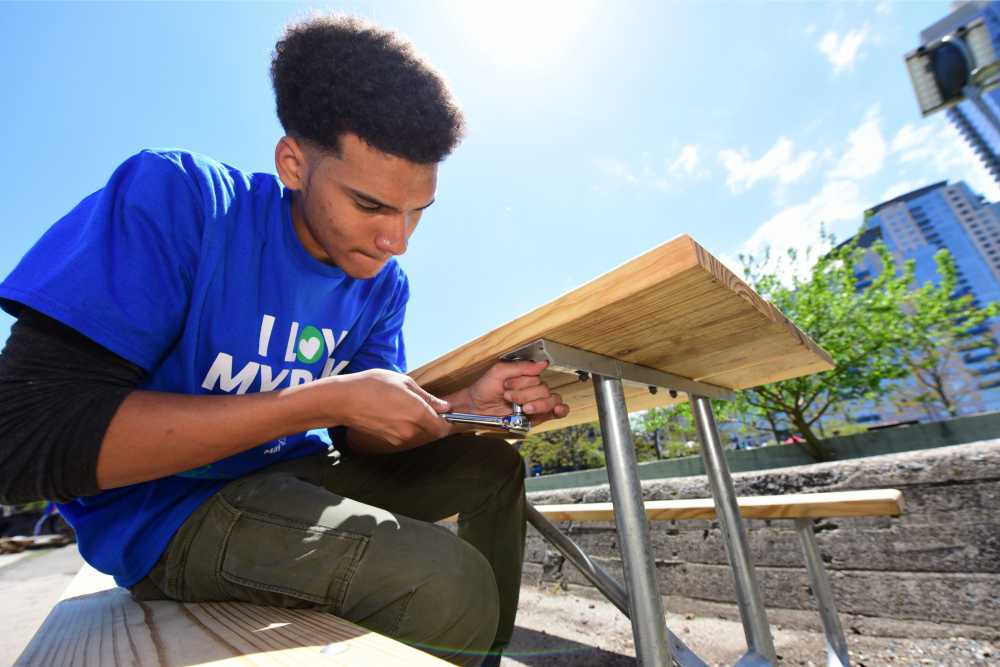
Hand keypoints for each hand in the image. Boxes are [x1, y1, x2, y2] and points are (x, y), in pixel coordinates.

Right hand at [320, 369, 451, 445]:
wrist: (344, 400)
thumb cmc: (373, 385)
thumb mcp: (404, 382)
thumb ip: (427, 397)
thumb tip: (444, 406)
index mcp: (418, 414)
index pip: (443, 428)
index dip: (447, 420)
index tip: (443, 411)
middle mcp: (410, 430)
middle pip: (431, 431)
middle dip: (430, 420)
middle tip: (420, 403)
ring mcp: (398, 438)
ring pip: (417, 432)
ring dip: (416, 422)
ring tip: (401, 405)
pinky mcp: (387, 440)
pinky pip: (403, 434)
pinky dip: (403, 425)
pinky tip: (391, 411)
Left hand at [459, 360, 569, 427]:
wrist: (475, 408)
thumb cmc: (484, 389)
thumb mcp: (499, 371)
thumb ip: (521, 367)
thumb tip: (543, 363)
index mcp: (526, 377)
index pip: (538, 377)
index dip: (524, 382)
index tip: (507, 385)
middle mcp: (532, 390)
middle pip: (544, 390)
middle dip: (525, 394)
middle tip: (508, 397)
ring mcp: (535, 404)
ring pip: (551, 400)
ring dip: (538, 404)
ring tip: (523, 408)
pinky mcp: (536, 418)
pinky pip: (557, 413)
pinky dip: (560, 410)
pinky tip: (556, 410)